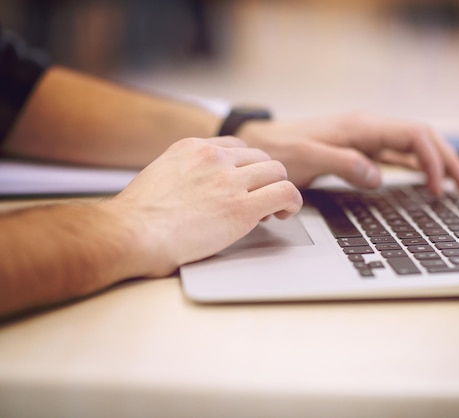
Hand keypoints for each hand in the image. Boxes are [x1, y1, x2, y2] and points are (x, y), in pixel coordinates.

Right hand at [101, 136, 301, 276]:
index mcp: (193, 148)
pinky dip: (291, 202)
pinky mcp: (243, 208)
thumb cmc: (137, 218)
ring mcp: (230, 181)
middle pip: (260, 157)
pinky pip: (285, 193)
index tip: (244, 183)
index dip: (245, 167)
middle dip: (263, 178)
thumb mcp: (159, 177)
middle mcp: (214, 158)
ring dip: (279, 188)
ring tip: (274, 208)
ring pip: (277, 171)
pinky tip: (284, 212)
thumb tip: (196, 189)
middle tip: (260, 198)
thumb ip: (184, 175)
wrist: (132, 234)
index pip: (236, 147)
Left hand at [237, 112, 458, 195]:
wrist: (261, 144)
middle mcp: (369, 129)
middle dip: (448, 162)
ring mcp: (367, 140)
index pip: (414, 135)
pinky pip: (398, 157)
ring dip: (437, 165)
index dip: (434, 159)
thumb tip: (378, 177)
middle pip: (423, 139)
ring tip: (456, 188)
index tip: (438, 187)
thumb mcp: (308, 157)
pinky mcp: (361, 151)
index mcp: (362, 127)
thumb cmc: (280, 149)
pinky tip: (426, 181)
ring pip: (414, 148)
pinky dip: (417, 168)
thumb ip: (344, 164)